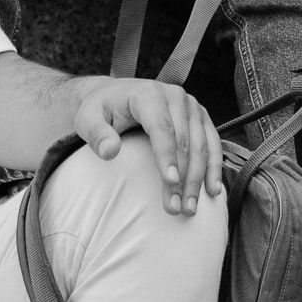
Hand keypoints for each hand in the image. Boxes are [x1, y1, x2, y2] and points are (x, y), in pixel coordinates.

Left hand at [72, 74, 224, 212]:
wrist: (114, 95)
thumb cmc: (100, 110)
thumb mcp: (88, 118)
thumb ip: (96, 133)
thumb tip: (109, 151)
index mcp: (148, 94)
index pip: (162, 127)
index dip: (167, 155)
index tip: (170, 182)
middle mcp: (175, 97)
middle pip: (184, 140)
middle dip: (183, 177)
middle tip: (177, 208)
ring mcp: (191, 106)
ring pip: (201, 144)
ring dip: (198, 178)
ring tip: (191, 207)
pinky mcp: (199, 116)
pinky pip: (212, 143)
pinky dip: (214, 167)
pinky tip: (212, 190)